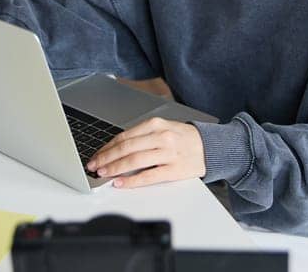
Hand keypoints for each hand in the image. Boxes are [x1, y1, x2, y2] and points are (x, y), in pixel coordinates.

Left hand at [87, 117, 205, 188]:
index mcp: (157, 124)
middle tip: (94, 166)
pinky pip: (149, 176)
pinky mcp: (175, 169)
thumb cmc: (186, 139)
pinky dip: (132, 180)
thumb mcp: (165, 129)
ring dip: (115, 168)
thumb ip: (143, 136)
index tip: (97, 155)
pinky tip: (121, 183)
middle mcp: (162, 137)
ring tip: (104, 173)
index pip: (124, 136)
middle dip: (106, 158)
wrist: (213, 148)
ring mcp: (169, 153)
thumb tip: (117, 149)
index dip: (107, 147)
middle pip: (126, 148)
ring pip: (134, 161)